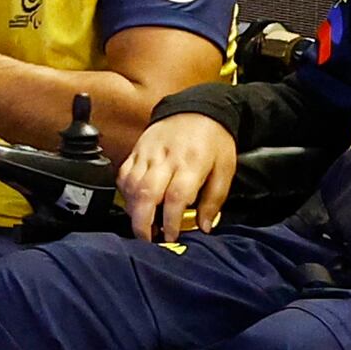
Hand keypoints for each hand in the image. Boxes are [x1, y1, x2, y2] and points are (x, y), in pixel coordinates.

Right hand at [121, 116, 237, 241]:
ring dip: (133, 211)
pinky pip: (124, 176)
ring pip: (131, 186)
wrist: (197, 109)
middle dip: (143, 222)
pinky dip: (125, 194)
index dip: (171, 220)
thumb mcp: (226, 169)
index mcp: (192, 163)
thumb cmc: (214, 141)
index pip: (176, 196)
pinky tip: (135, 204)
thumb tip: (204, 226)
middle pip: (146, 193)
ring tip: (142, 226)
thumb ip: (215, 199)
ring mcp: (147, 154)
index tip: (172, 236)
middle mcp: (166, 158)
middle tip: (147, 240)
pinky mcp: (136, 152)